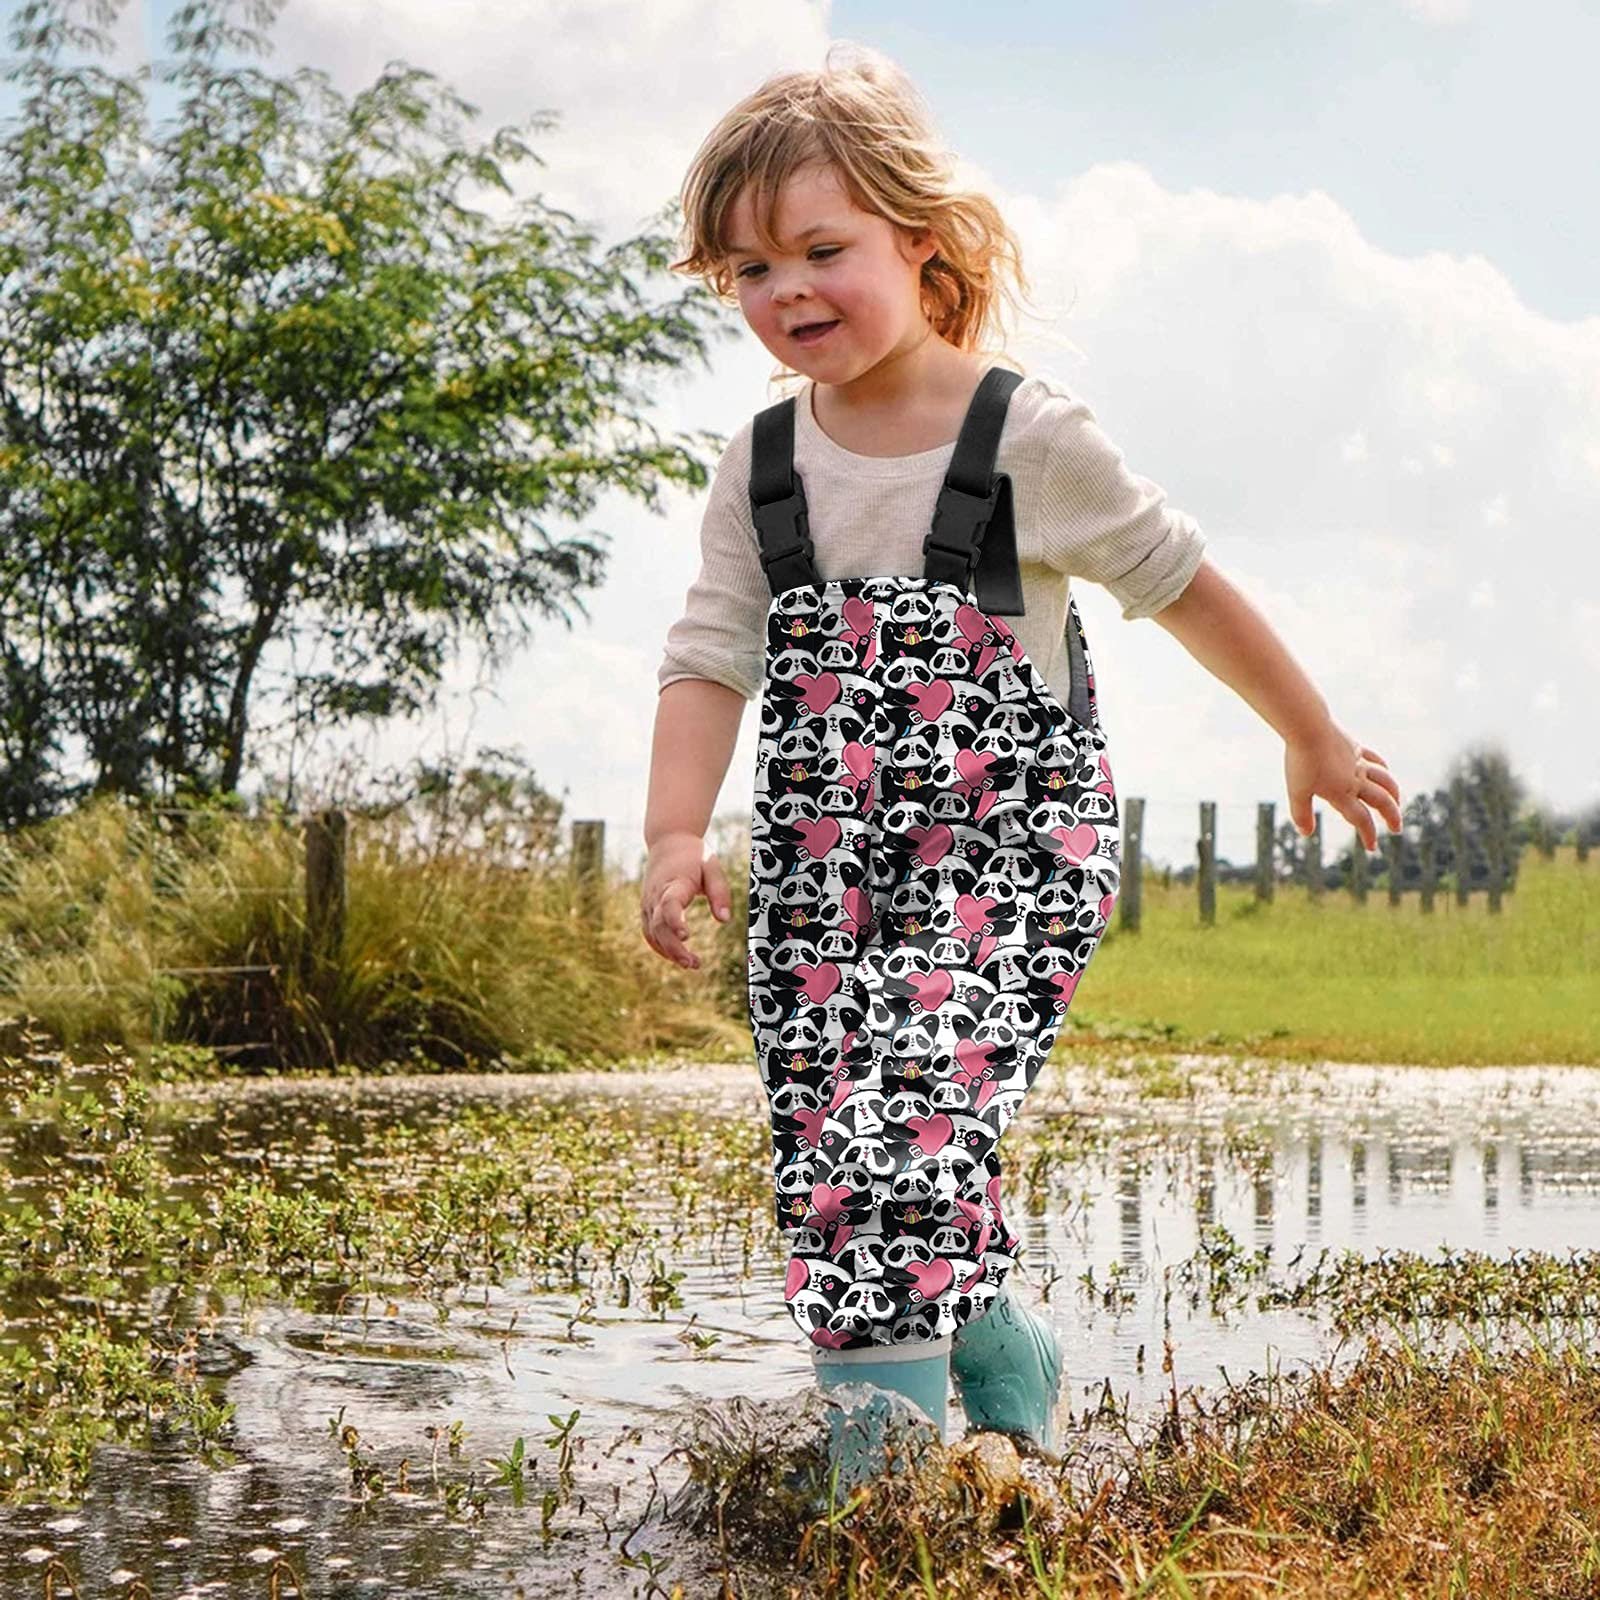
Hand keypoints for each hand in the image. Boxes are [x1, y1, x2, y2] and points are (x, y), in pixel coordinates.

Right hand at [640, 831, 731, 969]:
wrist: (668, 841)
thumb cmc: (694, 854)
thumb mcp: (712, 866)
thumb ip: (720, 892)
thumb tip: (724, 920)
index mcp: (674, 882)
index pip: (670, 904)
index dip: (675, 921)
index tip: (687, 936)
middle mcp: (656, 895)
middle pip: (659, 925)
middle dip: (674, 947)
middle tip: (694, 963)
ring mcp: (648, 903)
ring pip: (653, 933)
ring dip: (669, 951)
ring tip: (692, 964)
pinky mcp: (647, 909)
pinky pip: (650, 932)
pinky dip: (660, 947)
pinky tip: (676, 957)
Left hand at [1284, 718, 1402, 850]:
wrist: (1308, 728)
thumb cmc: (1300, 761)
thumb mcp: (1296, 791)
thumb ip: (1302, 814)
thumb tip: (1306, 834)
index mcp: (1342, 793)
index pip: (1360, 819)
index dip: (1368, 835)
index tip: (1372, 847)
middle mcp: (1356, 780)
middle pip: (1381, 801)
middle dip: (1391, 817)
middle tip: (1396, 829)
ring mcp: (1358, 762)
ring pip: (1385, 780)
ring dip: (1394, 793)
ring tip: (1397, 803)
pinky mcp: (1356, 747)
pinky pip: (1375, 760)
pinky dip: (1384, 768)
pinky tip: (1385, 772)